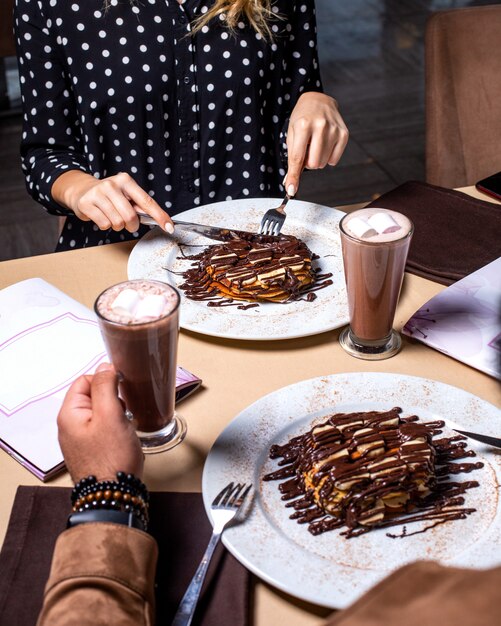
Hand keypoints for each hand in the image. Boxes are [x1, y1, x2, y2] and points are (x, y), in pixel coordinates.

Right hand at [52, 170, 173, 233]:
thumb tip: (156, 218)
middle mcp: (112, 185)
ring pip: (117, 223)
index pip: (147, 201)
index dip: (160, 216)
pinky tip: (101, 215)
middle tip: (126, 222)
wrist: (82, 190)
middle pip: (130, 216)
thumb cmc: (109, 195)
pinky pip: (104, 224)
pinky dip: (105, 225)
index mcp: (126, 181)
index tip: (170, 227)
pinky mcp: (86, 203)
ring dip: (117, 225)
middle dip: (131, 225)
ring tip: (111, 216)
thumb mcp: (125, 195)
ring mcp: (98, 193)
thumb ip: (139, 205)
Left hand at [57, 363, 143, 482]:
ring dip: (116, 414)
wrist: (113, 495)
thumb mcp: (110, 414)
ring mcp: (81, 439)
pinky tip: (124, 437)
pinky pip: (104, 428)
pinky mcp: (92, 449)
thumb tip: (105, 366)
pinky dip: (116, 427)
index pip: (85, 380)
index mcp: (69, 413)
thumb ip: (105, 386)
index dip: (105, 380)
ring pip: (101, 412)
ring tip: (124, 427)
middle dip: (113, 399)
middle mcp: (70, 425)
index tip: (121, 389)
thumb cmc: (112, 458)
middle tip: (123, 412)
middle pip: (93, 396)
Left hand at [285, 92, 348, 195]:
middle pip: (313, 164)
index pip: (298, 158)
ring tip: (315, 144)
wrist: (318, 100)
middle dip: (308, 162)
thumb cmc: (302, 118)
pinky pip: (334, 160)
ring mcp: (334, 130)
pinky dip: (328, 157)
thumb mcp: (292, 134)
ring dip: (317, 159)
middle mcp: (321, 127)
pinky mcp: (344, 134)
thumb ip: (292, 159)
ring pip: (323, 163)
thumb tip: (290, 184)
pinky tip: (325, 144)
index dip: (294, 176)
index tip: (291, 190)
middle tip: (307, 149)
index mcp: (303, 126)